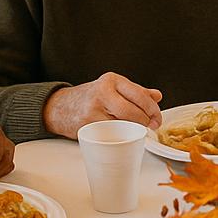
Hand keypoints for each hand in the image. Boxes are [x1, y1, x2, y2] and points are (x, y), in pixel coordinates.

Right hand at [42, 72, 163, 137]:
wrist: (60, 107)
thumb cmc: (91, 98)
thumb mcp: (113, 88)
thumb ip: (136, 92)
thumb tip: (157, 96)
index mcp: (112, 80)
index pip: (139, 94)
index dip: (152, 109)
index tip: (157, 118)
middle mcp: (102, 92)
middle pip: (132, 111)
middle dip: (145, 121)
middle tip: (150, 126)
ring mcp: (93, 109)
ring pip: (122, 124)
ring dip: (133, 130)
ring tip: (136, 130)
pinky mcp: (87, 125)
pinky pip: (110, 133)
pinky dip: (119, 136)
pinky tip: (121, 136)